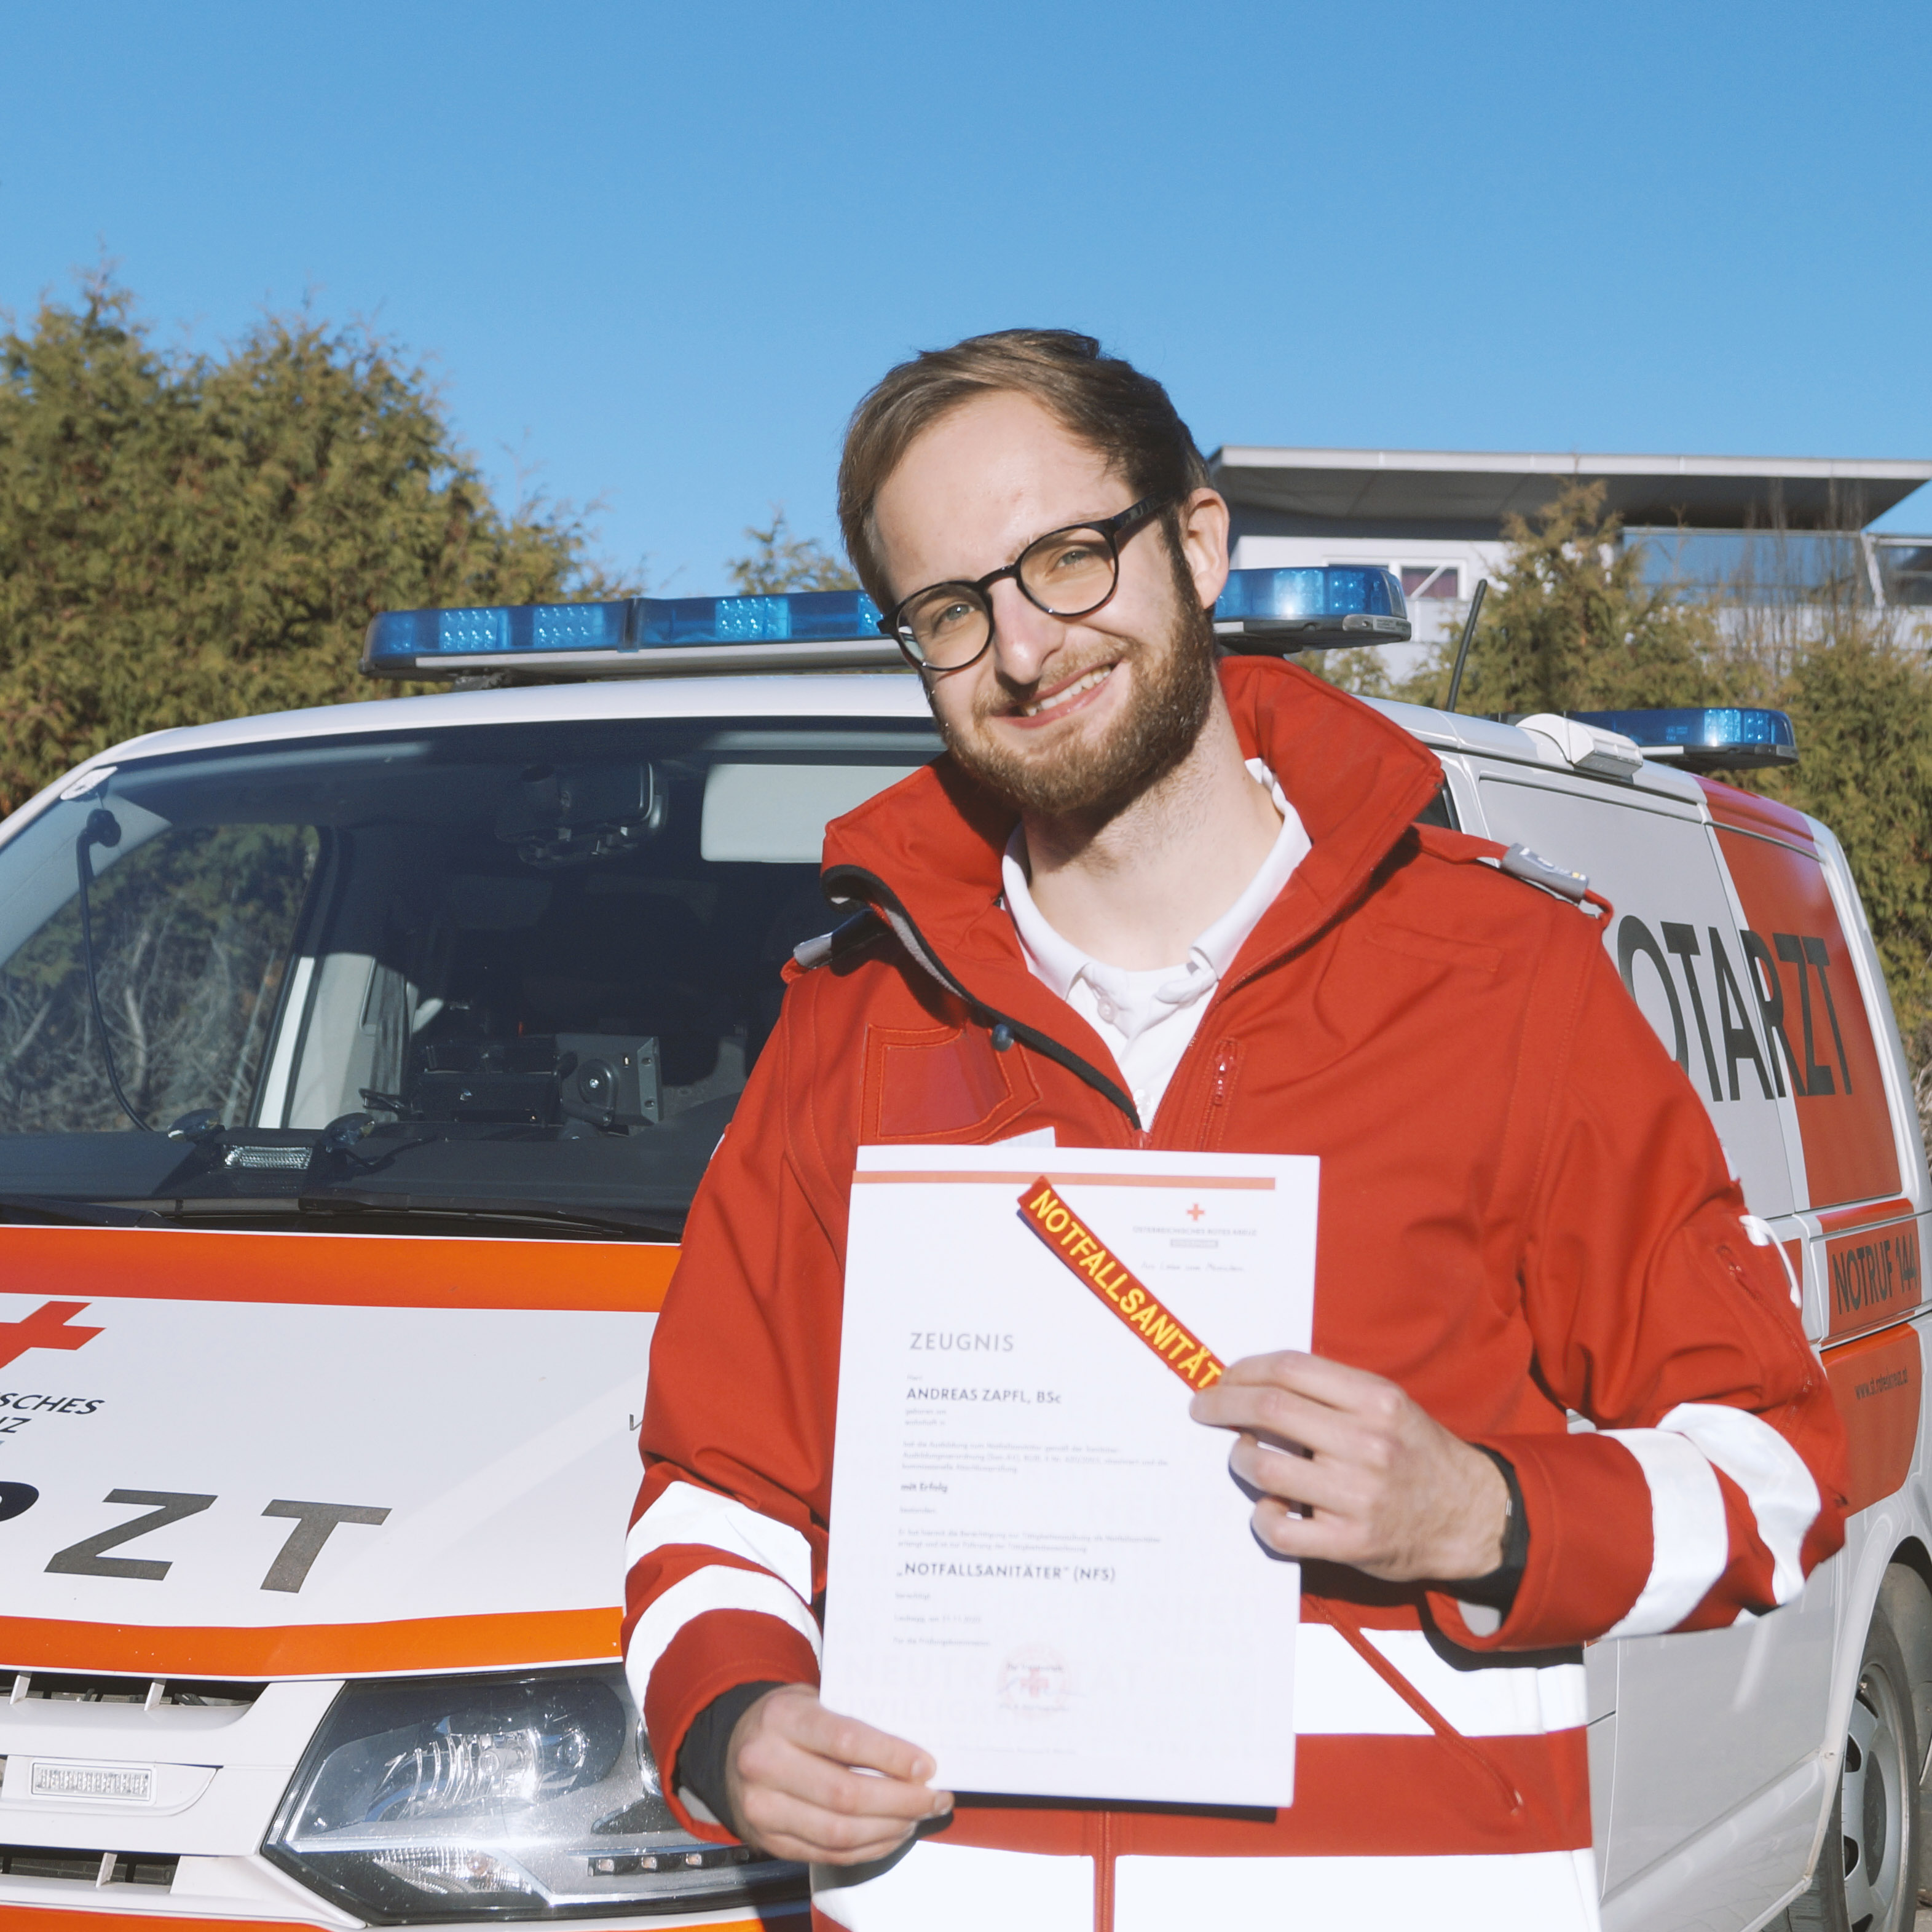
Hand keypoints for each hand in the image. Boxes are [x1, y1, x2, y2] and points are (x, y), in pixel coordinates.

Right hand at [723, 1683, 952, 1864]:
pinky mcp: (769, 1841)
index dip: (891, 1756)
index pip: (845, 1740)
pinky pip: (828, 1853)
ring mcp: (764, 1809)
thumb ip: (853, 1720)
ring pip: (839, 1833)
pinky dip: (869, 1848)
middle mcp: (765, 1763)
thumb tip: (914, 1753)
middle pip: (845, 1795)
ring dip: (890, 1829)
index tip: (927, 1766)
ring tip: (919, 1816)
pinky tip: (892, 1833)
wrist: (731, 1746)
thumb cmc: (788, 1719)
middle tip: (935, 1797)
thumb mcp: (813, 1699)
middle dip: (900, 1801)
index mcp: (782, 1718)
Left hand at [1189, 1351, 1508, 1582]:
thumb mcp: (1387, 1405)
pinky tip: (1270, 1507)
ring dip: (1241, 1459)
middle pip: (1269, 1409)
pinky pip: (1279, 1528)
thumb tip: (1255, 1381)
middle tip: (1203, 1408)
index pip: (1291, 1369)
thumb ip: (1331, 1390)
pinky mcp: (1350, 1542)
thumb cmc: (1415, 1453)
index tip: (1224, 1378)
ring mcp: (1359, 1495)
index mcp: (1377, 1401)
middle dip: (1222, 1405)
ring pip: (1265, 1466)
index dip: (1245, 1370)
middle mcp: (1368, 1444)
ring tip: (1246, 1457)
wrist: (1467, 1515)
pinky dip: (1262, 1515)